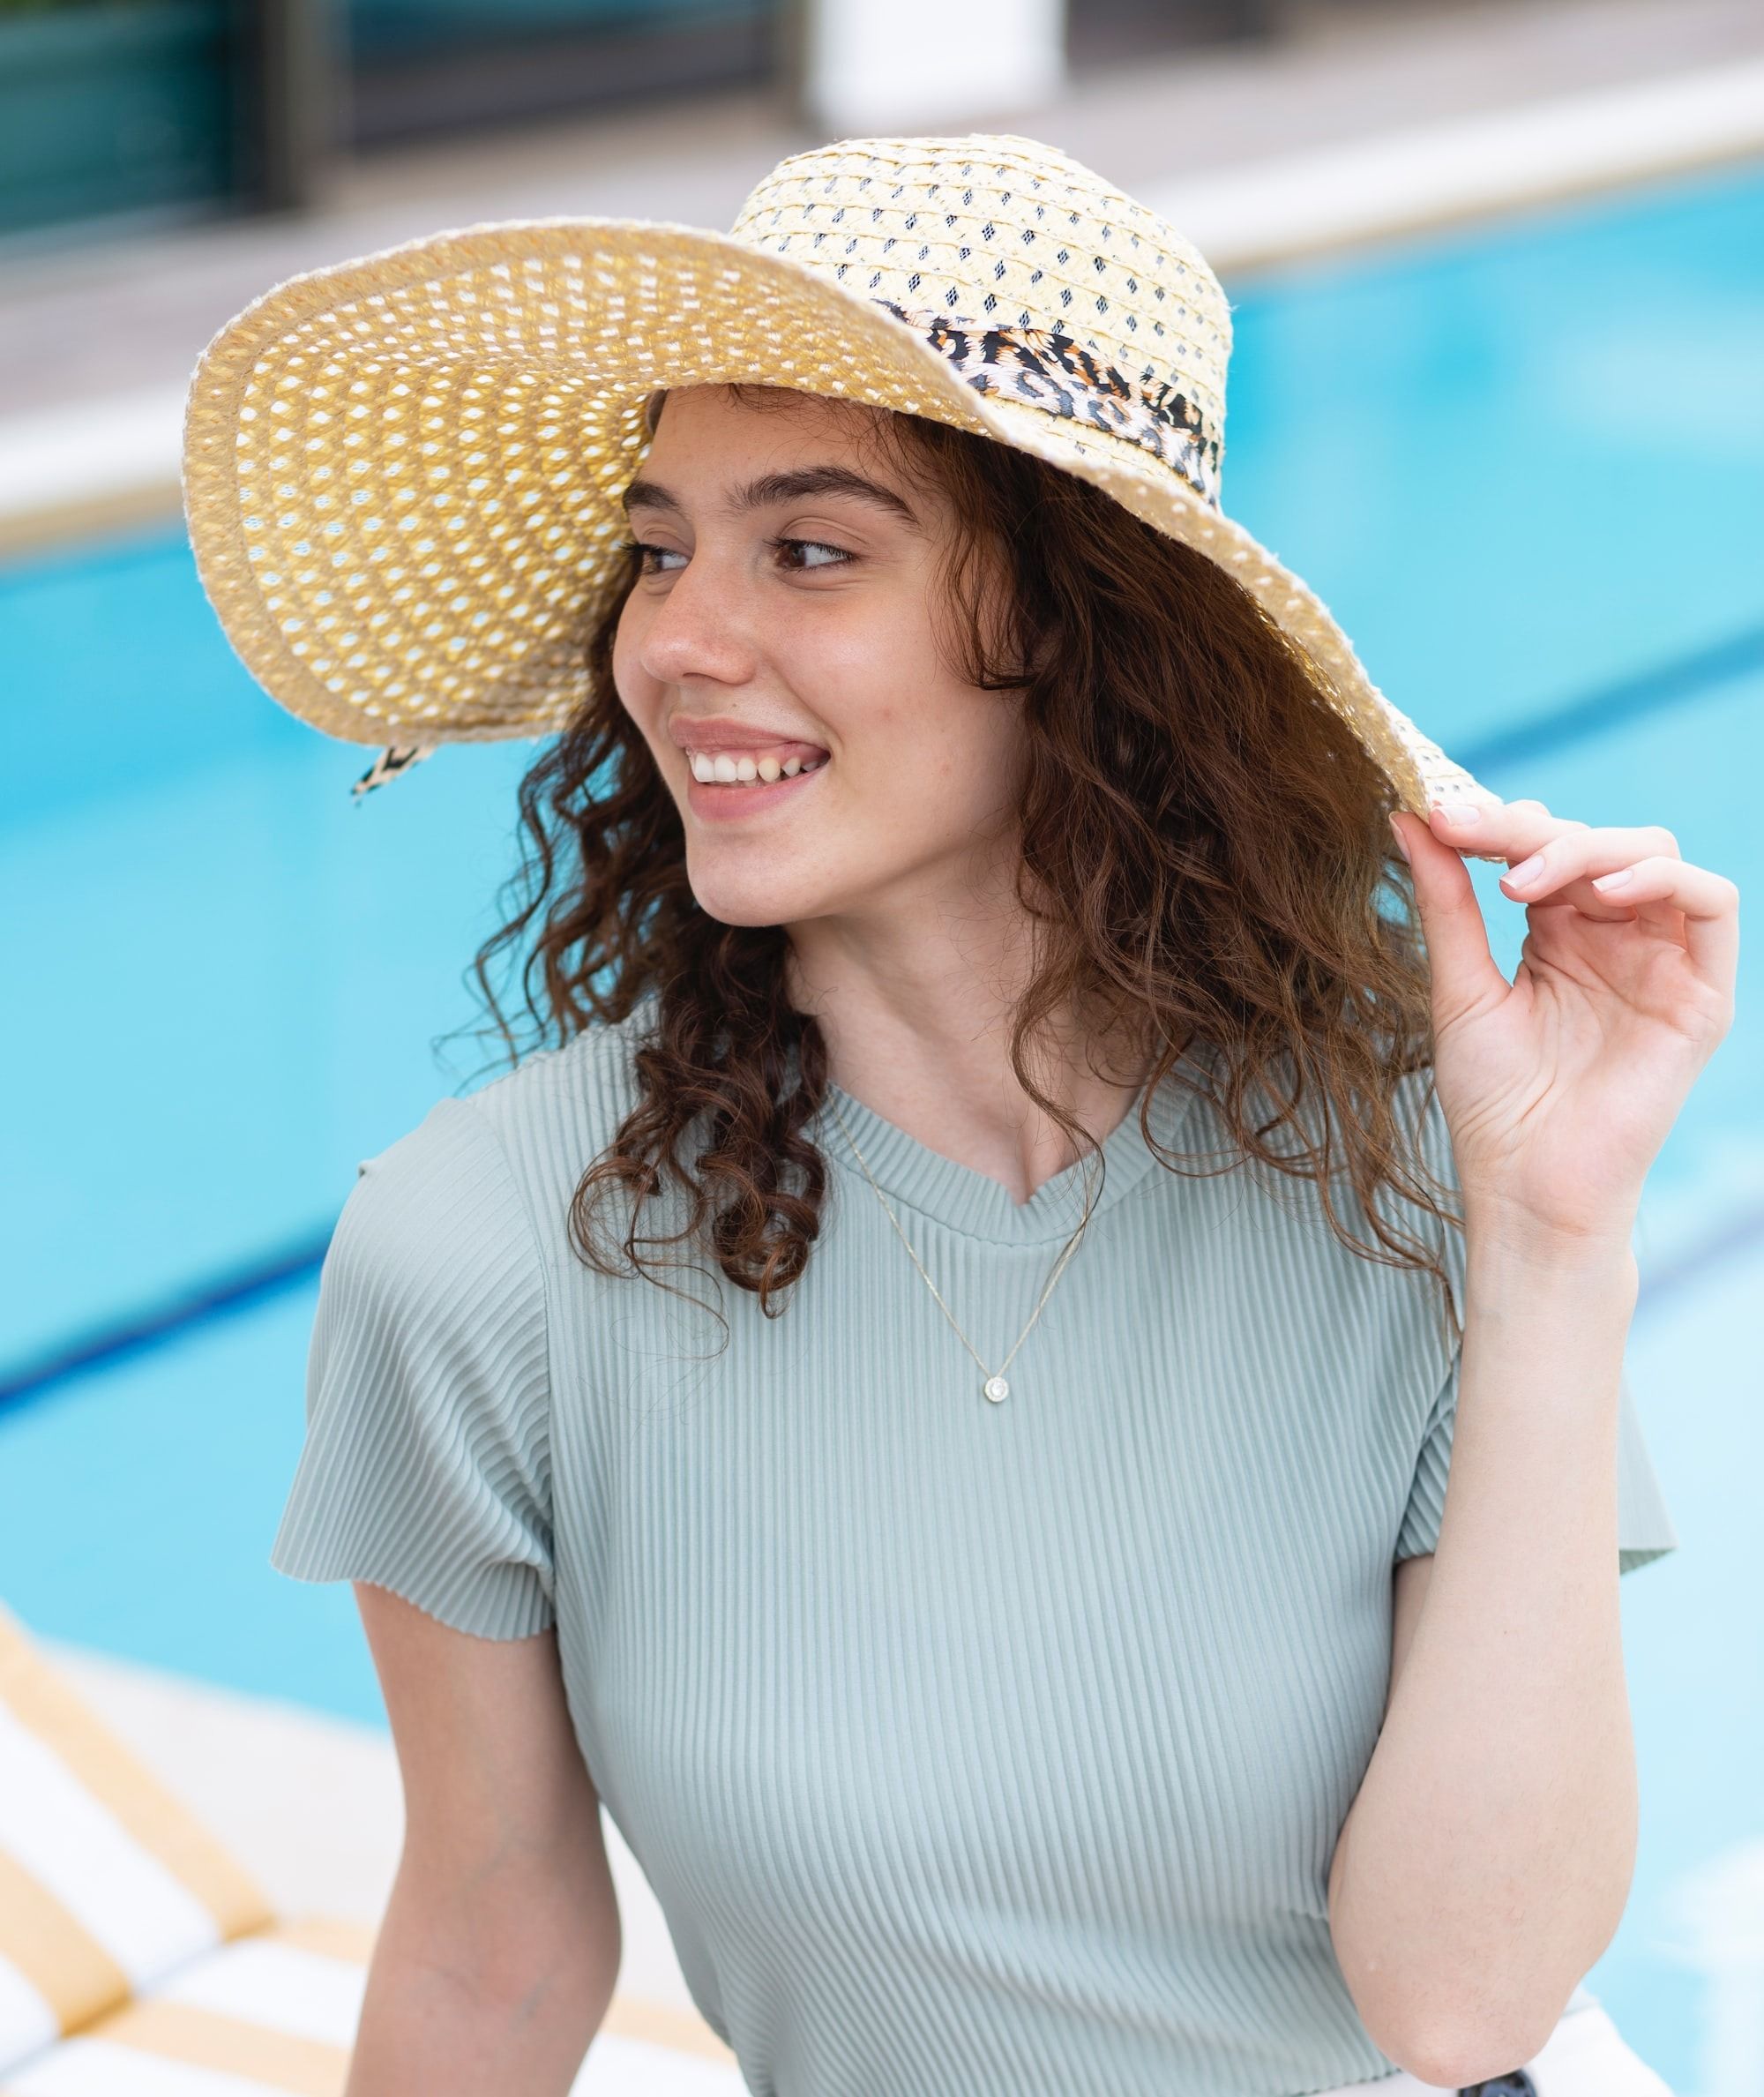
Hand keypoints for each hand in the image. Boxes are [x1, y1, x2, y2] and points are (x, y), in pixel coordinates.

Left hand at [1388, 793, 1737, 1245]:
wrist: (1526, 1187)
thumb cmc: (1494, 1104)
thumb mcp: (1460, 988)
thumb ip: (1445, 902)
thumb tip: (1407, 818)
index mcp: (1559, 934)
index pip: (1543, 848)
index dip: (1496, 822)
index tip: (1436, 815)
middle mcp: (1615, 938)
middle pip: (1596, 841)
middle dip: (1530, 829)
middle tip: (1469, 834)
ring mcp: (1662, 962)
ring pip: (1651, 856)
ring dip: (1587, 847)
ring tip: (1520, 880)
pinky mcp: (1702, 995)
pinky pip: (1712, 904)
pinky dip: (1663, 878)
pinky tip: (1603, 890)